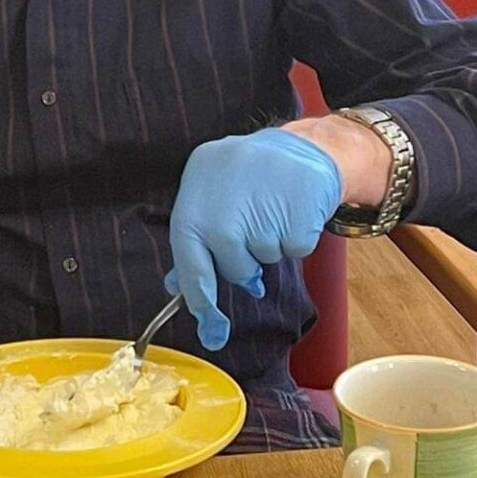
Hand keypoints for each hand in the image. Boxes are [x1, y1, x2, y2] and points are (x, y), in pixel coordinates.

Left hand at [165, 127, 342, 350]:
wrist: (300, 149)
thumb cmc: (246, 181)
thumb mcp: (209, 199)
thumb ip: (193, 242)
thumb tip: (176, 288)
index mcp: (193, 199)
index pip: (189, 262)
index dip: (200, 298)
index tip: (211, 328)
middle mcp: (221, 205)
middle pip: (232, 269)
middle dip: (244, 266)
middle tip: (253, 234)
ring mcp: (260, 208)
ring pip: (263, 262)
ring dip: (270, 248)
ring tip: (272, 212)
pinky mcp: (296, 214)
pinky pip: (293, 251)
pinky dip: (295, 240)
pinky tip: (292, 211)